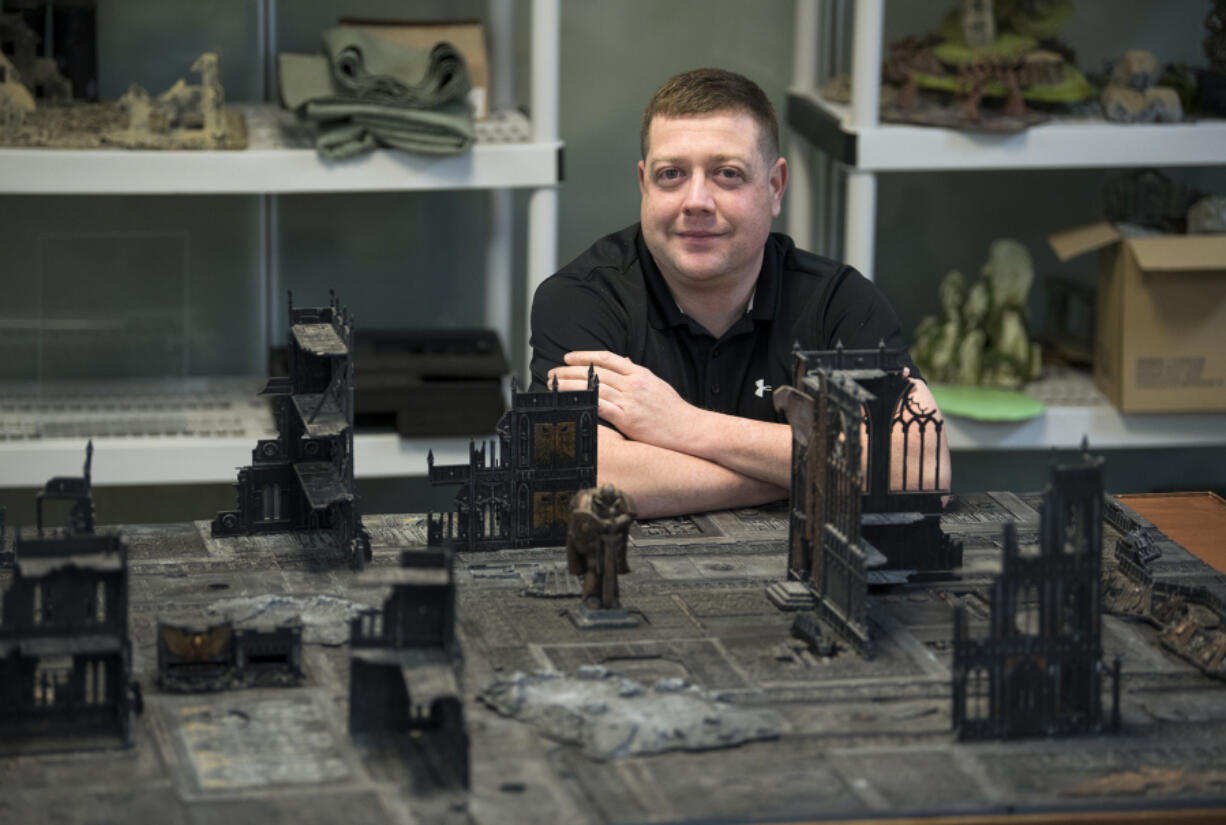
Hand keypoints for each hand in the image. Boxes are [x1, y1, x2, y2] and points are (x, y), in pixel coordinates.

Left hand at [547, 350, 700, 450]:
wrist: (690, 430)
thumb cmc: (674, 412)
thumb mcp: (657, 385)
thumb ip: (638, 375)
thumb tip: (625, 363)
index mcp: (640, 374)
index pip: (607, 358)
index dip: (585, 356)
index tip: (568, 357)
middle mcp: (633, 384)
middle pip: (595, 372)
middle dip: (570, 371)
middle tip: (552, 372)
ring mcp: (630, 401)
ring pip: (593, 387)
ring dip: (570, 385)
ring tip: (553, 385)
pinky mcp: (627, 419)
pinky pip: (600, 406)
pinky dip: (583, 402)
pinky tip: (570, 402)